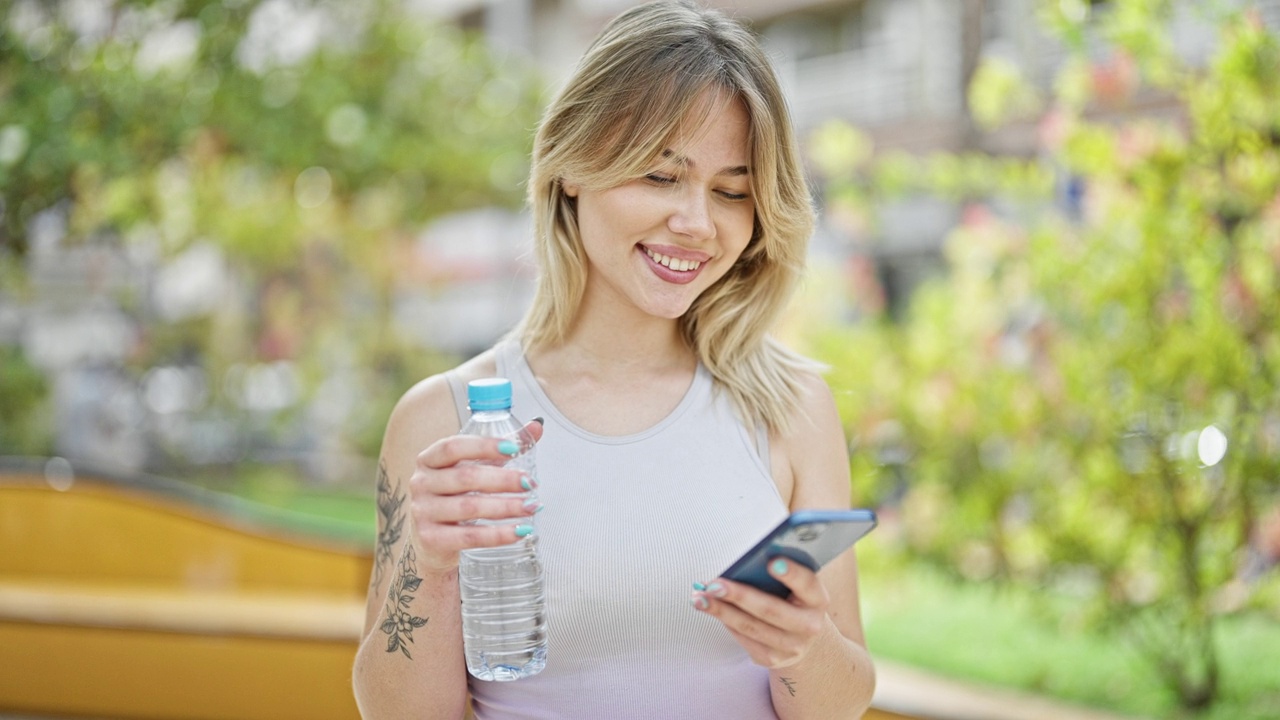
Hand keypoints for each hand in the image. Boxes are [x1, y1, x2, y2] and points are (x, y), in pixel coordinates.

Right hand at [409, 419, 544, 572]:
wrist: (431, 542)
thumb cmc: (455, 496)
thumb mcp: (473, 468)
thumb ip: (501, 448)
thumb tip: (536, 426)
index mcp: (429, 459)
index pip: (453, 447)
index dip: (483, 446)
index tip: (513, 449)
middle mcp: (421, 483)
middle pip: (466, 477)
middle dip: (503, 480)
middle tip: (531, 483)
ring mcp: (423, 512)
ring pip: (470, 507)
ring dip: (506, 507)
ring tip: (531, 506)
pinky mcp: (431, 539)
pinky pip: (470, 537)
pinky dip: (498, 535)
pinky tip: (520, 531)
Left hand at [690, 558, 831, 668]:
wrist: (803, 639)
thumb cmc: (794, 598)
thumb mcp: (798, 584)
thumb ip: (782, 566)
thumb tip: (751, 552)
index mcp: (818, 599)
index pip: (807, 583)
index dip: (792, 574)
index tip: (772, 561)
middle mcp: (809, 626)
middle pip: (770, 610)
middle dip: (739, 596)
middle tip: (715, 584)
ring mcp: (791, 646)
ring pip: (751, 627)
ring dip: (721, 611)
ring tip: (700, 597)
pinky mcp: (772, 659)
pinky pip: (743, 638)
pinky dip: (724, 621)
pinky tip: (708, 608)